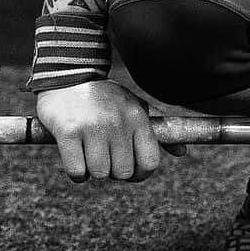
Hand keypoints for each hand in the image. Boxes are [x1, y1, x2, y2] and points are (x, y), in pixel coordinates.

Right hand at [35, 79, 185, 182]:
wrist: (67, 76)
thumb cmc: (105, 97)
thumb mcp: (135, 107)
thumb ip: (158, 130)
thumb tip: (182, 152)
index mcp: (137, 117)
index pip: (150, 162)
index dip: (141, 174)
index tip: (130, 171)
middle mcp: (118, 122)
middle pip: (123, 173)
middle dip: (113, 171)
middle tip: (104, 156)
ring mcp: (93, 127)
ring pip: (100, 174)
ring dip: (93, 171)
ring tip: (88, 152)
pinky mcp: (68, 132)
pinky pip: (77, 172)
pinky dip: (76, 171)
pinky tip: (74, 156)